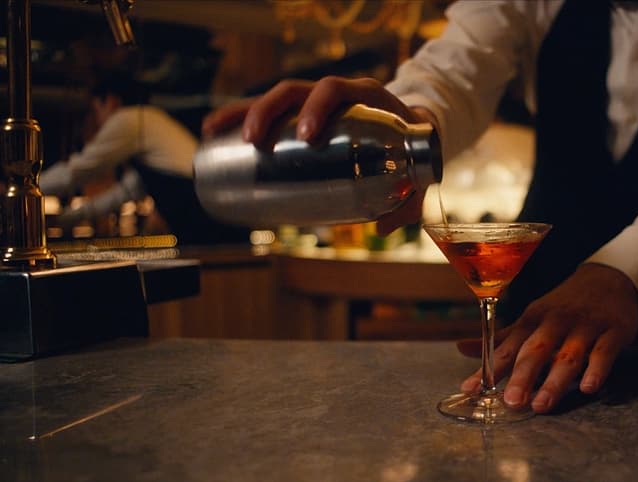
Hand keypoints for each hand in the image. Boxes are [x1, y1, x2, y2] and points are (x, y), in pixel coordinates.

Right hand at [200, 76, 437, 233]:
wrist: (409, 131)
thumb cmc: (409, 152)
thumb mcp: (414, 174)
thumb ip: (408, 200)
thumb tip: (383, 227)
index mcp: (365, 96)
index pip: (335, 89)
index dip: (317, 107)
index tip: (305, 137)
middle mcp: (336, 92)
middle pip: (295, 90)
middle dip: (270, 112)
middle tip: (257, 142)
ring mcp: (314, 101)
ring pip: (274, 97)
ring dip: (244, 112)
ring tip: (218, 133)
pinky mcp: (299, 113)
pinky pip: (266, 109)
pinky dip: (238, 116)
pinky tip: (214, 132)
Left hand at [456, 263, 637, 412]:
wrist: (609, 279)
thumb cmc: (563, 307)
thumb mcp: (532, 317)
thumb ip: (502, 339)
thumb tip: (461, 348)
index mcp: (533, 319)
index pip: (508, 346)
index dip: (489, 368)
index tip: (471, 389)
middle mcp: (556, 321)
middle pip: (536, 350)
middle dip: (522, 376)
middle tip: (512, 401)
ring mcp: (585, 326)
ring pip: (568, 355)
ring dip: (555, 381)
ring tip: (542, 405)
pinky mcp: (613, 331)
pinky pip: (604, 352)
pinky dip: (597, 369)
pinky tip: (588, 388)